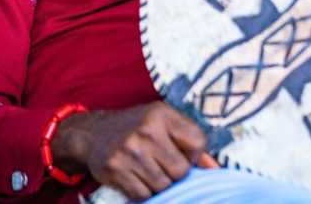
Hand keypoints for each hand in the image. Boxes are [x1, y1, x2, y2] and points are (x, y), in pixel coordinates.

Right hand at [51, 102, 217, 200]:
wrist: (95, 133)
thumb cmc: (139, 128)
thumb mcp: (166, 123)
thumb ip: (192, 142)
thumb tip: (215, 168)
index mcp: (163, 114)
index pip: (198, 143)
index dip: (195, 156)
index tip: (184, 155)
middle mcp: (146, 131)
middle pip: (181, 170)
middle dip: (177, 173)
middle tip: (165, 165)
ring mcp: (128, 151)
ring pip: (163, 185)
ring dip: (161, 184)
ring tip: (152, 171)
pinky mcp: (115, 170)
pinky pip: (143, 195)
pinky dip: (145, 192)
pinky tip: (139, 178)